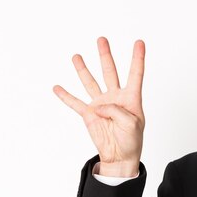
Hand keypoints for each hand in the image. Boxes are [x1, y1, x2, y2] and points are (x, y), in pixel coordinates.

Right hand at [54, 37, 145, 176]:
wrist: (120, 156)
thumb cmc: (132, 140)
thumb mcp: (132, 124)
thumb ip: (117, 111)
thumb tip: (98, 106)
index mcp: (131, 98)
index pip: (135, 74)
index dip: (137, 58)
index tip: (139, 42)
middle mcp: (115, 97)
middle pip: (110, 72)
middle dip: (105, 55)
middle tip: (102, 39)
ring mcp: (101, 104)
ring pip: (91, 82)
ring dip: (84, 69)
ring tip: (77, 56)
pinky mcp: (89, 114)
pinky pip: (75, 103)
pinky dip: (65, 96)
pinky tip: (57, 87)